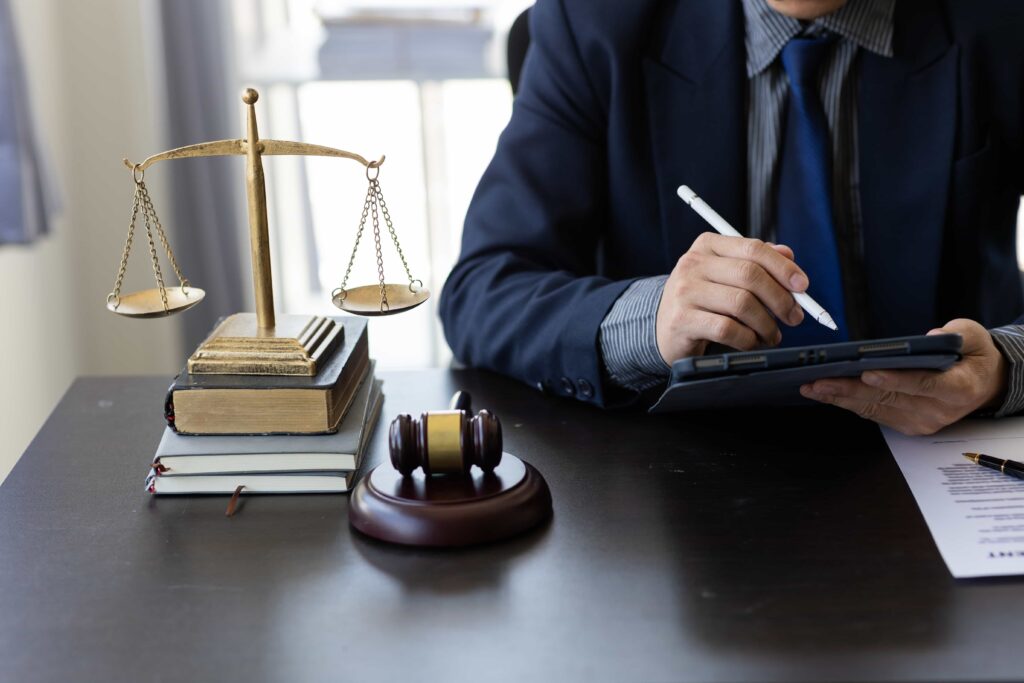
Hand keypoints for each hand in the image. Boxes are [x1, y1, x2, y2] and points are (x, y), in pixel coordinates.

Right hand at [656, 233, 807, 362]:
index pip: (753, 249)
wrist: (663, 327)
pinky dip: (747, 339)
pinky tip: (750, 342)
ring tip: (771, 335)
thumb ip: (755, 262)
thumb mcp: (726, 275)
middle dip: (780, 299)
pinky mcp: (682, 319)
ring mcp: (685, 291)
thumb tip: (788, 254)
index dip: (783, 267)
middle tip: (794, 317)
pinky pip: (728, 329)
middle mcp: (693, 263)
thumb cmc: (703, 300)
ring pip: (742, 304)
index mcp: (707, 245)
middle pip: (750, 275)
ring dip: (766, 324)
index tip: (803, 286)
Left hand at [799, 319, 1008, 434]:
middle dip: (850, 389)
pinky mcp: (907, 426)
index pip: (924, 385)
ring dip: (840, 398)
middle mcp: (939, 410)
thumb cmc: (973, 356)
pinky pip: (873, 413)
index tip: (868, 372)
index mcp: (959, 388)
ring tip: (812, 387)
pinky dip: (848, 403)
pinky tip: (826, 393)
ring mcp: (922, 421)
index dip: (896, 380)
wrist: (983, 384)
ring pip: (875, 409)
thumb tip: (928, 337)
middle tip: (819, 381)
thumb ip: (954, 334)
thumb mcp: (974, 336)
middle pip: (889, 399)